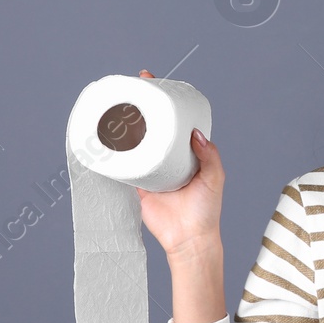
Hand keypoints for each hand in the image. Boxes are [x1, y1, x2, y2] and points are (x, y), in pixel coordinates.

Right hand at [131, 69, 224, 260]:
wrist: (188, 240)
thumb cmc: (206, 211)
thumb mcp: (215, 179)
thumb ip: (210, 156)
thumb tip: (196, 133)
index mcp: (189, 153)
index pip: (177, 120)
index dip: (167, 101)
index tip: (156, 82)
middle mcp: (170, 158)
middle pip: (154, 126)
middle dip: (143, 106)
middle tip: (134, 87)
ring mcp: (154, 169)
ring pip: (138, 142)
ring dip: (129, 125)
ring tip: (119, 106)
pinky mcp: (139, 184)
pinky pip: (126, 164)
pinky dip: (118, 152)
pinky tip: (109, 137)